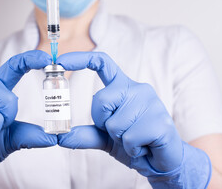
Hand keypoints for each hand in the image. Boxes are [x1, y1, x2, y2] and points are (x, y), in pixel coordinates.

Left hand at [57, 52, 210, 187]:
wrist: (161, 162)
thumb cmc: (135, 144)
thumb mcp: (105, 138)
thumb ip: (84, 135)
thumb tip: (60, 136)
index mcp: (122, 88)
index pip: (101, 63)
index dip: (80, 59)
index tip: (60, 61)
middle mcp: (137, 89)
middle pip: (100, 99)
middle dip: (101, 121)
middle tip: (120, 132)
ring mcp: (150, 103)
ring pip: (114, 124)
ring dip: (120, 140)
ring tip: (136, 140)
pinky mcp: (160, 121)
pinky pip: (129, 138)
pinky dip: (132, 149)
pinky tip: (145, 147)